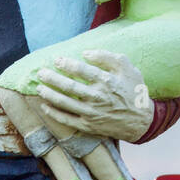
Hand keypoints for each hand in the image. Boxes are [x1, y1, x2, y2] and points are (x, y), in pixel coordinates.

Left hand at [35, 50, 153, 140]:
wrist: (140, 121)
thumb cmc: (133, 91)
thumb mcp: (127, 68)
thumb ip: (107, 57)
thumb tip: (85, 53)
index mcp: (107, 82)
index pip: (82, 70)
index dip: (67, 64)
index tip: (56, 60)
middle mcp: (98, 98)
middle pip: (69, 86)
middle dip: (52, 78)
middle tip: (41, 72)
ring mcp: (91, 113)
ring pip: (65, 103)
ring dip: (50, 95)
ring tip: (39, 87)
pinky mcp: (88, 126)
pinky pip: (67, 120)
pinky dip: (54, 113)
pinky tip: (45, 106)